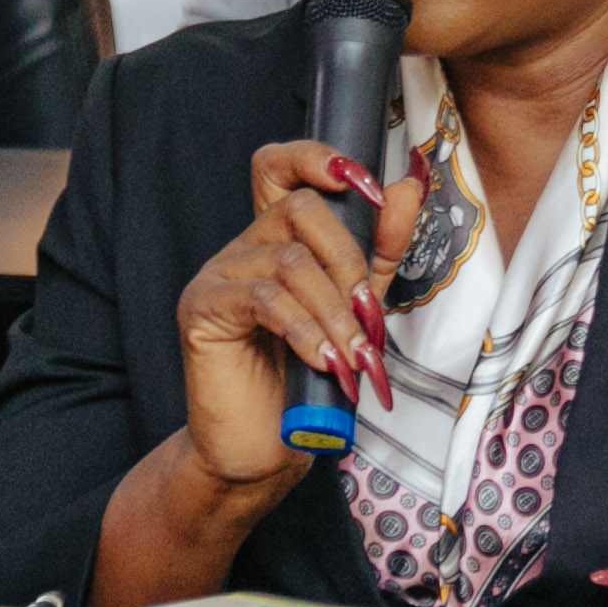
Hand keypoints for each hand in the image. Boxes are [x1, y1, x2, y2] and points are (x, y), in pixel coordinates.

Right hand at [177, 143, 420, 485]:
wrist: (268, 448)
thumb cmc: (310, 381)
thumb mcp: (359, 306)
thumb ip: (380, 249)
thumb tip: (406, 188)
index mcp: (277, 238)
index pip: (280, 165)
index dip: (316, 158)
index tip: (366, 185)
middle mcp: (243, 246)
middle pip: (298, 208)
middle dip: (349, 261)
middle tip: (367, 316)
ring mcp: (217, 275)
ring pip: (289, 261)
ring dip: (335, 313)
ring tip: (352, 357)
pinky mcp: (201, 309)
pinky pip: (264, 299)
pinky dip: (305, 331)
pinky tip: (322, 361)